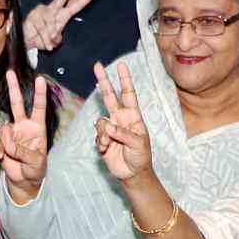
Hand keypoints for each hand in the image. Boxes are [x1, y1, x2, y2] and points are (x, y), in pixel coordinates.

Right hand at [0, 70, 47, 202]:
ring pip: (4, 129)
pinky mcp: (2, 142)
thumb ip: (23, 152)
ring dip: (6, 142)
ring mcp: (11, 133)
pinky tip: (3, 158)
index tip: (40, 79)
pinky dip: (0, 150)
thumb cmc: (36, 169)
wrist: (24, 180)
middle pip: (17, 103)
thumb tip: (8, 145)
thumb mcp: (36, 162)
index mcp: (37, 127)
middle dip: (13, 88)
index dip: (39, 94)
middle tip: (10, 72)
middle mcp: (23, 126)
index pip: (38, 107)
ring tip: (10, 154)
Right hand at [23, 0, 98, 50]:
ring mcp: (42, 11)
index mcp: (61, 15)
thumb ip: (56, 38)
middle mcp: (52, 10)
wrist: (27, 42)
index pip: (75, 6)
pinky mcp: (33, 16)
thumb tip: (55, 36)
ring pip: (51, 22)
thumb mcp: (53, 41)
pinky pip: (42, 28)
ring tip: (49, 45)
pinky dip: (44, 38)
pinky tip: (44, 43)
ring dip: (49, 35)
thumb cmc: (42, 39)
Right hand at [94, 62, 151, 181]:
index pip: (128, 94)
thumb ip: (123, 133)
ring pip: (100, 122)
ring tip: (110, 144)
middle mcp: (120, 118)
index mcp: (133, 116)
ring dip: (104, 134)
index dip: (124, 79)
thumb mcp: (138, 144)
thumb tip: (108, 126)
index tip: (121, 65)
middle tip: (97, 65)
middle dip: (103, 81)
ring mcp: (110, 128)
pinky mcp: (102, 138)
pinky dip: (101, 143)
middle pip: (109, 96)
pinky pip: (97, 136)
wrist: (132, 173)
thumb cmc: (141, 156)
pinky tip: (107, 150)